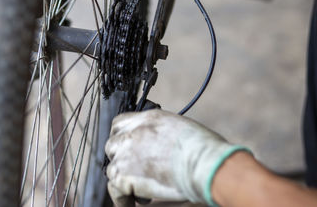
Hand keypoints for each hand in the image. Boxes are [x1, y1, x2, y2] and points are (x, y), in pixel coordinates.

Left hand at [105, 109, 249, 206]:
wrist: (203, 163)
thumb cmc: (204, 149)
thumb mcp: (180, 129)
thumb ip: (162, 135)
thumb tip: (160, 149)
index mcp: (148, 118)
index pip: (120, 123)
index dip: (122, 137)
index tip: (127, 148)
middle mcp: (133, 132)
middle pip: (112, 145)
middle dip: (120, 158)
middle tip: (133, 170)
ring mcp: (126, 152)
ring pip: (112, 168)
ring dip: (122, 179)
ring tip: (137, 192)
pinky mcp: (123, 174)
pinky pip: (115, 189)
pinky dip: (122, 199)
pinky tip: (130, 204)